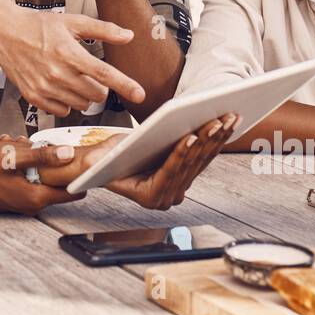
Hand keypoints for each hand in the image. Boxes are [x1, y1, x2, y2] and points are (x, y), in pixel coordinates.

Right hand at [0, 7, 144, 115]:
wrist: (4, 32)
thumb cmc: (37, 25)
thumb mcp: (72, 22)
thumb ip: (103, 30)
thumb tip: (128, 35)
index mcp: (69, 53)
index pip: (104, 74)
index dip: (126, 85)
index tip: (140, 95)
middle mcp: (57, 73)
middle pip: (96, 94)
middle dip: (101, 87)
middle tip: (91, 74)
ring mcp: (44, 88)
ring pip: (81, 105)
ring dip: (85, 95)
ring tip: (73, 78)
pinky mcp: (34, 97)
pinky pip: (62, 111)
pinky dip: (67, 103)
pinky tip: (60, 87)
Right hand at [0, 141, 84, 214]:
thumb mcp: (10, 158)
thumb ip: (40, 156)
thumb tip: (68, 154)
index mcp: (37, 196)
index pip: (74, 191)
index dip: (81, 174)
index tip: (85, 158)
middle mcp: (33, 204)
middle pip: (60, 183)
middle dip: (57, 163)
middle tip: (48, 145)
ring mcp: (24, 203)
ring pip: (44, 180)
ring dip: (40, 163)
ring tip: (22, 147)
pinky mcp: (16, 198)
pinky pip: (31, 181)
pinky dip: (28, 168)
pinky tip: (14, 154)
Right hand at [35, 113, 239, 209]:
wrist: (105, 165)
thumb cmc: (99, 162)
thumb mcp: (93, 161)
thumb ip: (91, 163)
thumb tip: (86, 159)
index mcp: (149, 197)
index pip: (168, 173)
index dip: (180, 154)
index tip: (191, 136)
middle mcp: (168, 197)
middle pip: (190, 165)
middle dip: (206, 140)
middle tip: (217, 120)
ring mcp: (180, 187)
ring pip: (203, 159)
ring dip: (218, 137)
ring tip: (229, 117)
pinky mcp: (188, 174)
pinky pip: (206, 155)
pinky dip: (218, 137)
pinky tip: (228, 123)